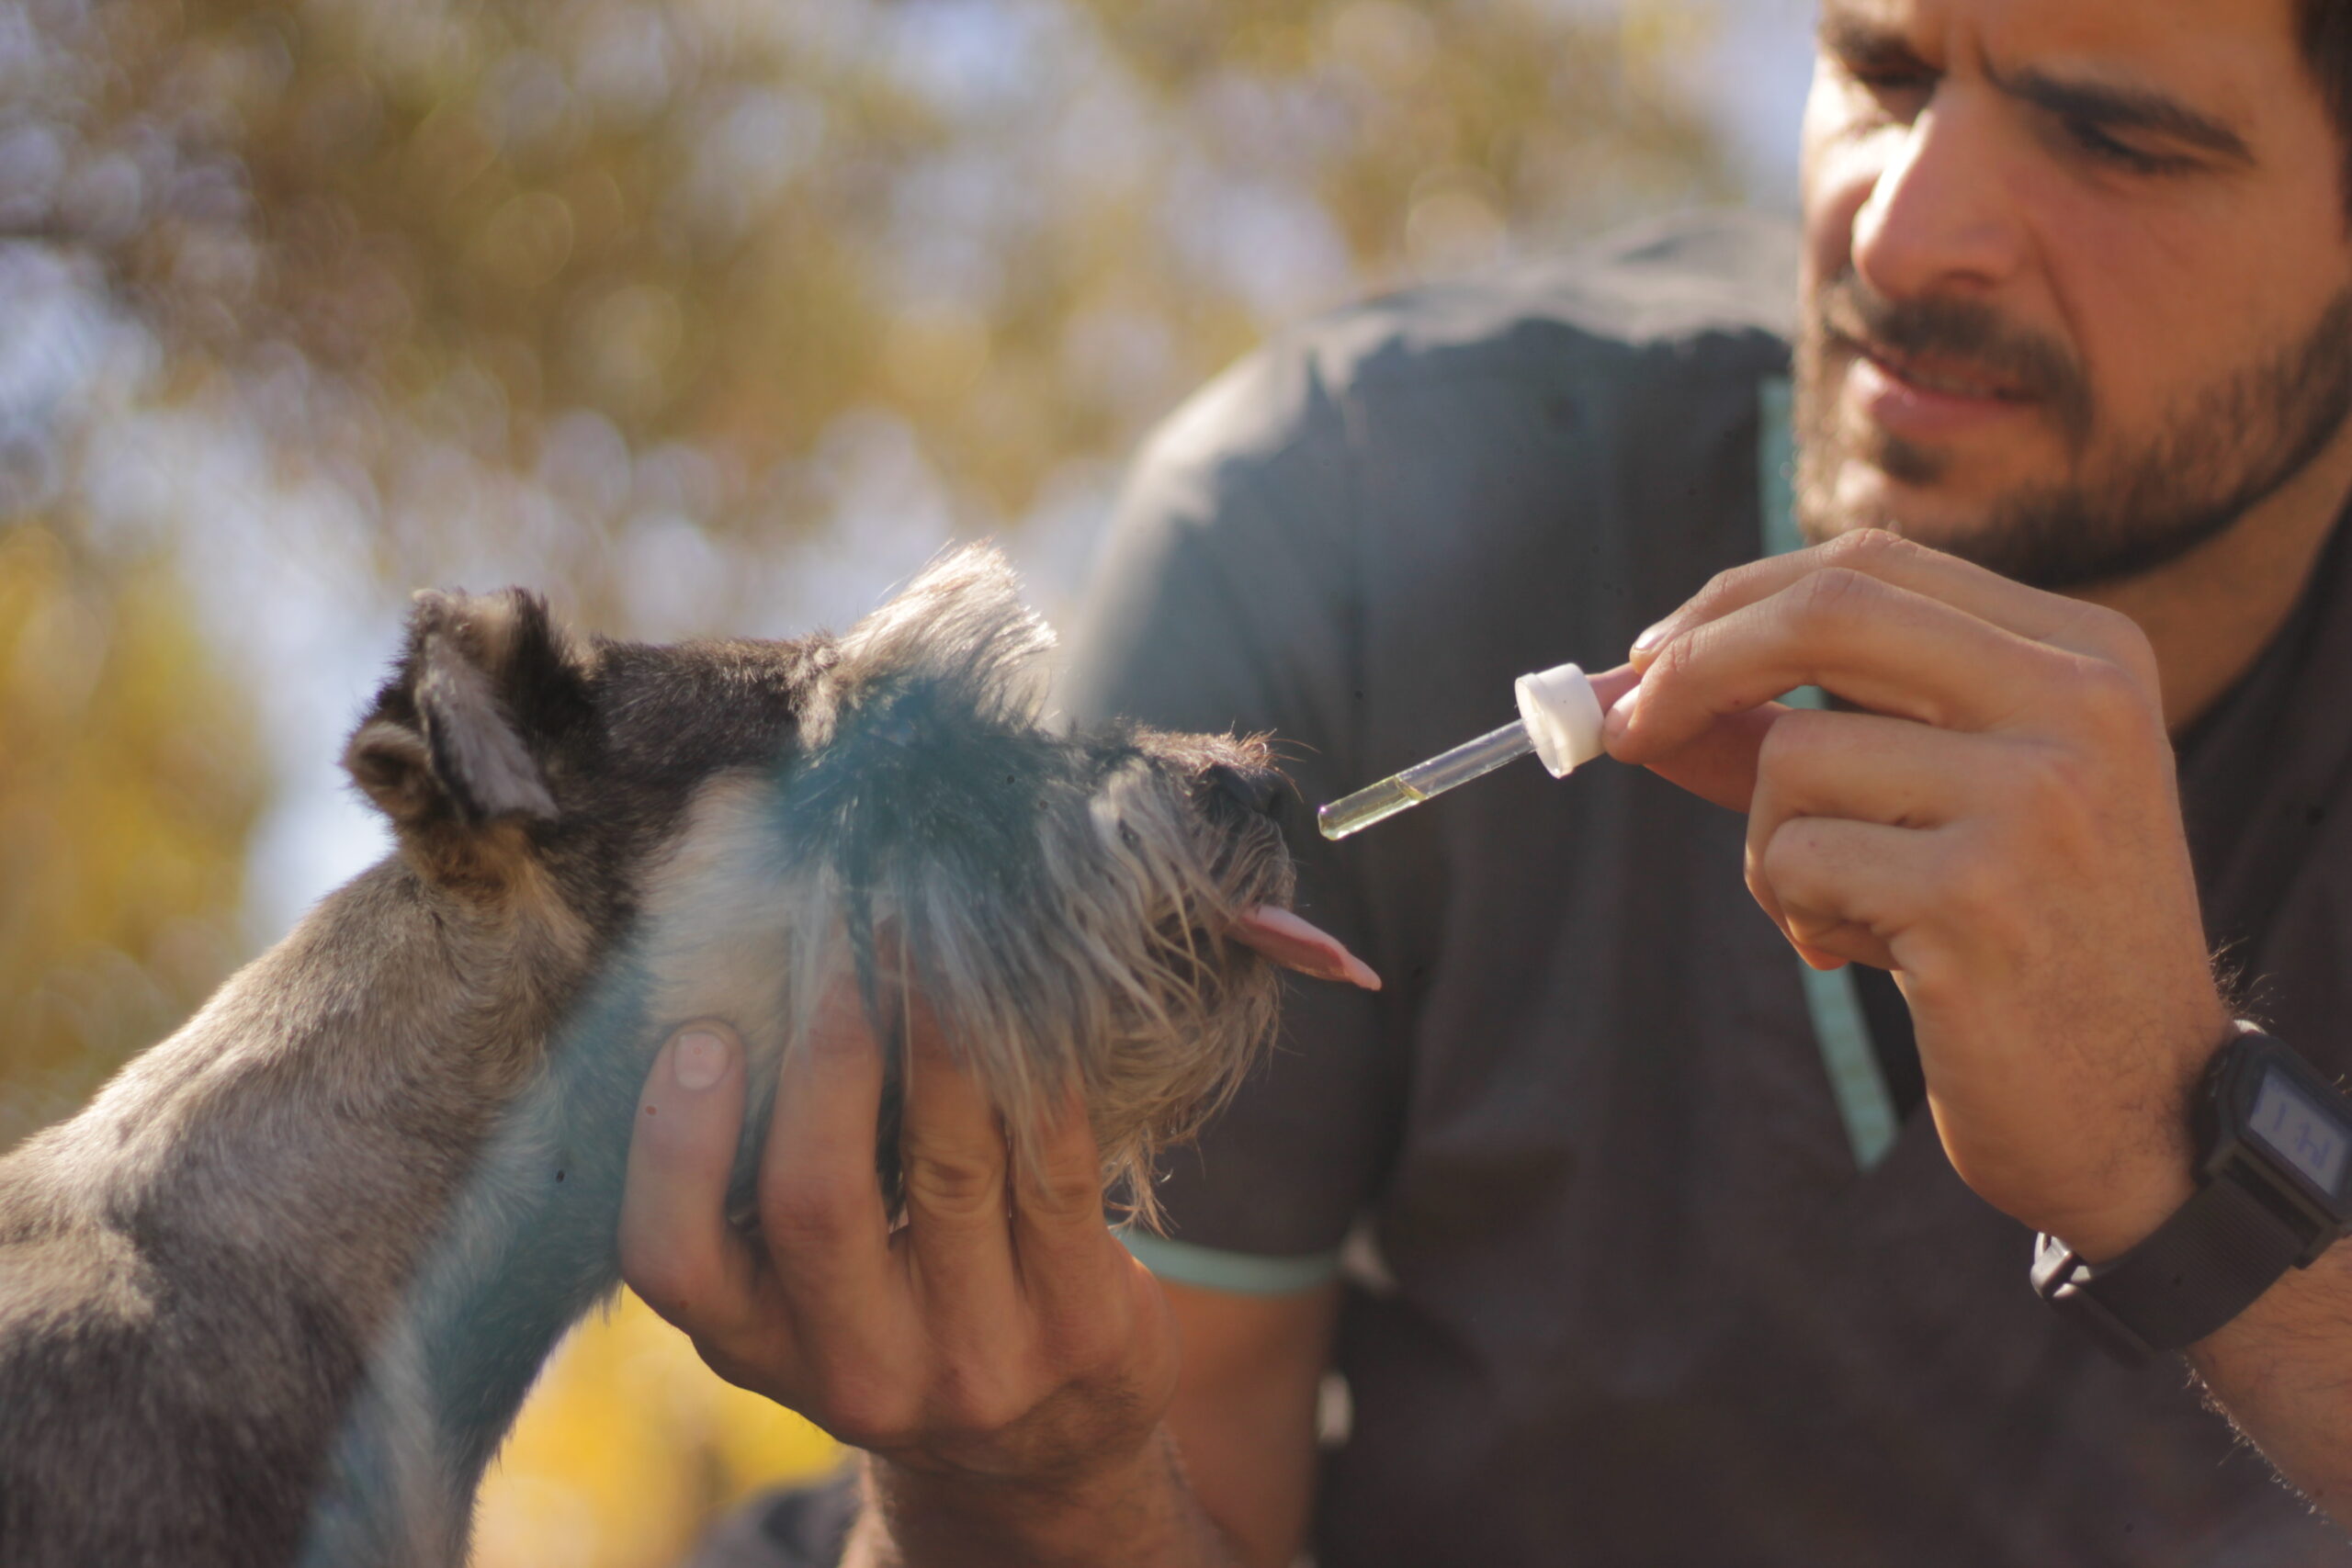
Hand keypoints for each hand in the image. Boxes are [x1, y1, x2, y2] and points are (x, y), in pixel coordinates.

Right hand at [616, 975, 1186, 1553]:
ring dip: (943, 1030)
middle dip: (832, 1049)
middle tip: (848, 928)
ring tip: (941, 932)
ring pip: (950, 1167)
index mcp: (757, 1347)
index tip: (701, 1033)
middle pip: (819, 1202)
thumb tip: (757, 955)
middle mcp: (858, 1372)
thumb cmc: (902, 1300)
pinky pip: (1055, 1168)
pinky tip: (1030, 1003)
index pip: (673, 1263)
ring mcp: (974, 1360)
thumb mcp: (805, 1280)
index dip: (675, 1146)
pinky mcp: (1077, 1327)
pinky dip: (1038, 1073)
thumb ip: (766, 1164)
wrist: (1047, 1438)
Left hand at [1604, 530, 2229, 1259]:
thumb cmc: (2022, 944)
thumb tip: (1637, 687)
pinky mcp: (1979, 897)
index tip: (1653, 655)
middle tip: (1624, 728)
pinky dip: (1800, 912)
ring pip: (1791, 758)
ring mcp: (2037, 797)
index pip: (1871, 567)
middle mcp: (2078, 702)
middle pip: (1827, 613)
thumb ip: (1802, 731)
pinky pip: (1798, 861)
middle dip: (1695, 666)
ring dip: (1772, 848)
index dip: (1736, 603)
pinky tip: (1887, 961)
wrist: (2144, 1110)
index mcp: (2084, 651)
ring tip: (1847, 913)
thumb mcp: (1939, 802)